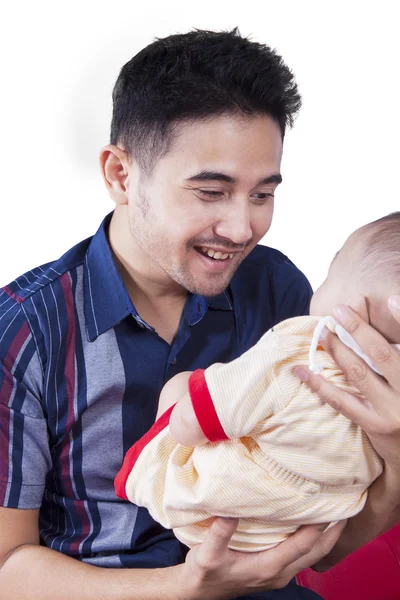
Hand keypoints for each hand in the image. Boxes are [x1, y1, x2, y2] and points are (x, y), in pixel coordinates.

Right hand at [180, 517, 345, 599]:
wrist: (201, 592)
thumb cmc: (205, 573)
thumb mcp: (207, 554)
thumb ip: (220, 534)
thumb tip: (231, 511)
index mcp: (269, 567)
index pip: (304, 545)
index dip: (318, 525)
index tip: (328, 504)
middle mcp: (281, 573)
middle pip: (318, 552)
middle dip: (333, 531)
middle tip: (345, 507)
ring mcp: (281, 574)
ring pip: (314, 555)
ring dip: (327, 536)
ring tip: (335, 513)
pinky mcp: (276, 571)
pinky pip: (304, 555)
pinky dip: (314, 541)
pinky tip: (312, 525)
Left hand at [294, 297, 399, 471]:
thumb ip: (399, 354)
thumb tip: (390, 311)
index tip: (390, 298)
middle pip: (382, 353)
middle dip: (359, 328)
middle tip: (340, 311)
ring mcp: (392, 410)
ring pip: (359, 373)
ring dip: (337, 349)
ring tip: (323, 333)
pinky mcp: (373, 424)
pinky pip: (341, 401)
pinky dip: (319, 384)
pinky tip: (303, 371)